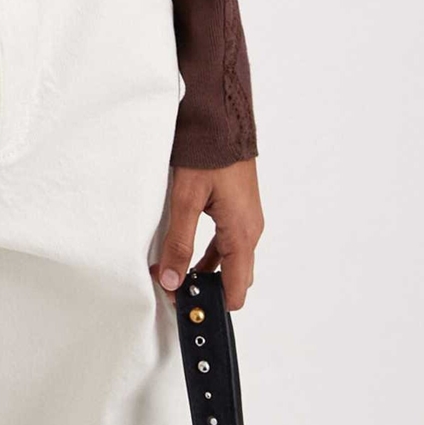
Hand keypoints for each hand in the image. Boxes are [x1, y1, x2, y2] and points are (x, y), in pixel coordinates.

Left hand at [151, 158, 263, 310]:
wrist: (222, 116)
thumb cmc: (209, 152)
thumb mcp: (186, 198)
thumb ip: (179, 242)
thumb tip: (172, 280)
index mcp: (243, 233)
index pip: (236, 290)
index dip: (213, 305)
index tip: (185, 308)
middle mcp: (251, 229)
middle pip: (235, 277)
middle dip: (207, 290)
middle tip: (174, 290)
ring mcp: (247, 218)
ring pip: (231, 259)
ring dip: (206, 271)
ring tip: (175, 274)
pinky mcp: (240, 207)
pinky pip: (228, 241)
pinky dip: (210, 254)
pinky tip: (187, 250)